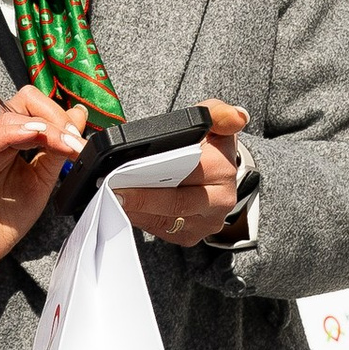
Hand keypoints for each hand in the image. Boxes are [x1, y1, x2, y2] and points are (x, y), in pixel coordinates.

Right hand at [0, 86, 89, 290]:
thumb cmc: (4, 218)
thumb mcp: (42, 179)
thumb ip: (58, 149)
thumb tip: (78, 116)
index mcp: (7, 138)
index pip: (33, 106)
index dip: (60, 115)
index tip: (80, 136)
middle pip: (24, 102)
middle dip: (56, 117)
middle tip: (74, 139)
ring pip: (11, 117)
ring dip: (45, 128)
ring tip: (66, 144)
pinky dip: (16, 133)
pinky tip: (36, 135)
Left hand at [116, 100, 250, 249]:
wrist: (213, 175)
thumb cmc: (206, 146)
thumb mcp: (213, 122)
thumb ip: (218, 113)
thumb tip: (237, 116)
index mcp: (223, 171)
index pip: (186, 173)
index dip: (155, 174)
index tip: (125, 172)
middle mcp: (219, 201)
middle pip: (175, 202)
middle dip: (140, 197)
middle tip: (112, 190)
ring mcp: (206, 223)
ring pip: (165, 220)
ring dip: (136, 210)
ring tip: (111, 198)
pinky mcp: (191, 236)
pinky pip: (161, 230)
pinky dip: (140, 219)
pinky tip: (123, 208)